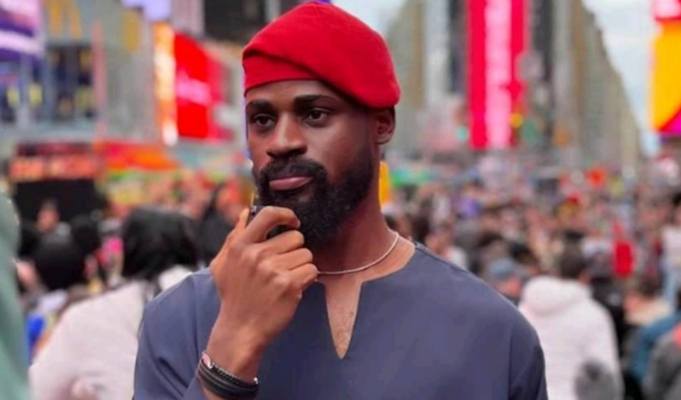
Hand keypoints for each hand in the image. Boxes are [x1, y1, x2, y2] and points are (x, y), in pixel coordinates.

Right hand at [207, 206, 317, 379]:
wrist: (240, 330)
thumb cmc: (234, 296)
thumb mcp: (223, 264)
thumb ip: (235, 235)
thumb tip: (247, 211)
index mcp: (241, 246)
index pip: (268, 215)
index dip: (286, 215)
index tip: (292, 222)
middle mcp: (256, 255)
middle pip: (295, 237)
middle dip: (294, 251)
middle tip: (283, 266)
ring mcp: (273, 270)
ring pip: (306, 254)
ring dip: (301, 266)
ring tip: (286, 279)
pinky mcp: (289, 285)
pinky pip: (312, 270)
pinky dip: (307, 280)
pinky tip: (293, 289)